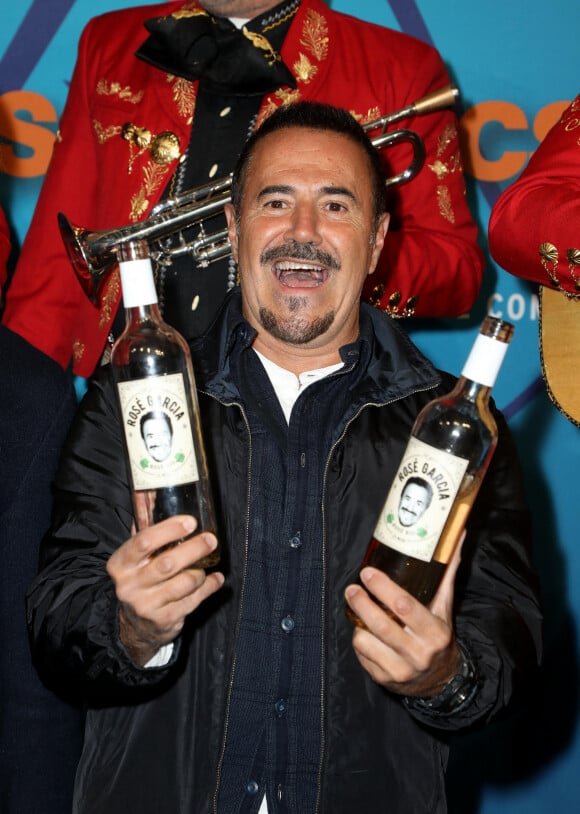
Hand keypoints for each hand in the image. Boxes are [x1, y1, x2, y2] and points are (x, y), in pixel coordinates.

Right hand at [106, 515, 223, 665]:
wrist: (134, 624)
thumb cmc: (139, 578)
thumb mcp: (134, 557)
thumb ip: (143, 530)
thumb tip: (152, 494)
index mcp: (120, 564)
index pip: (143, 542)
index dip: (169, 529)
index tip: (190, 521)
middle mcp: (129, 585)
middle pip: (167, 564)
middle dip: (194, 549)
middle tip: (211, 539)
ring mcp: (146, 605)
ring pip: (184, 583)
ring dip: (200, 571)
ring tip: (206, 564)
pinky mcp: (163, 620)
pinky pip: (194, 600)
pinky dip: (209, 587)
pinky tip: (215, 579)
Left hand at [345, 539, 462, 696]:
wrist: (441, 680)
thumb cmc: (439, 634)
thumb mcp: (445, 606)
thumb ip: (447, 572)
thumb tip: (457, 533)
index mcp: (435, 632)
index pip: (406, 607)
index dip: (383, 588)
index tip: (368, 572)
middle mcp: (419, 653)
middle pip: (382, 625)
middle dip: (362, 603)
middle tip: (351, 588)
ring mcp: (401, 669)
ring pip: (367, 640)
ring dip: (357, 622)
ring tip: (357, 608)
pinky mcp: (384, 679)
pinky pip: (361, 654)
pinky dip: (359, 639)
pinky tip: (365, 631)